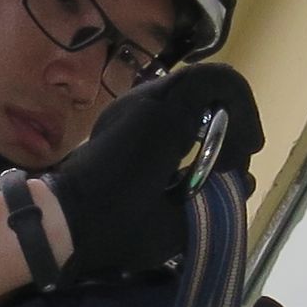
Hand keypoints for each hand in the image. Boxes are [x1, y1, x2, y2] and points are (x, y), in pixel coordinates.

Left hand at [32, 61, 261, 286]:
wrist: (59, 225)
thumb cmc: (119, 225)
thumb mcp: (181, 220)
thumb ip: (219, 195)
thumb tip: (241, 180)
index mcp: (167, 117)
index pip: (222, 81)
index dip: (247, 111)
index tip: (246, 150)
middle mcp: (146, 100)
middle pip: (207, 85)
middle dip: (231, 120)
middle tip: (233, 162)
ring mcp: (128, 107)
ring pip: (186, 95)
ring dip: (208, 124)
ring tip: (209, 168)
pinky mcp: (117, 120)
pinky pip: (164, 108)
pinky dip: (185, 128)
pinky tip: (182, 167)